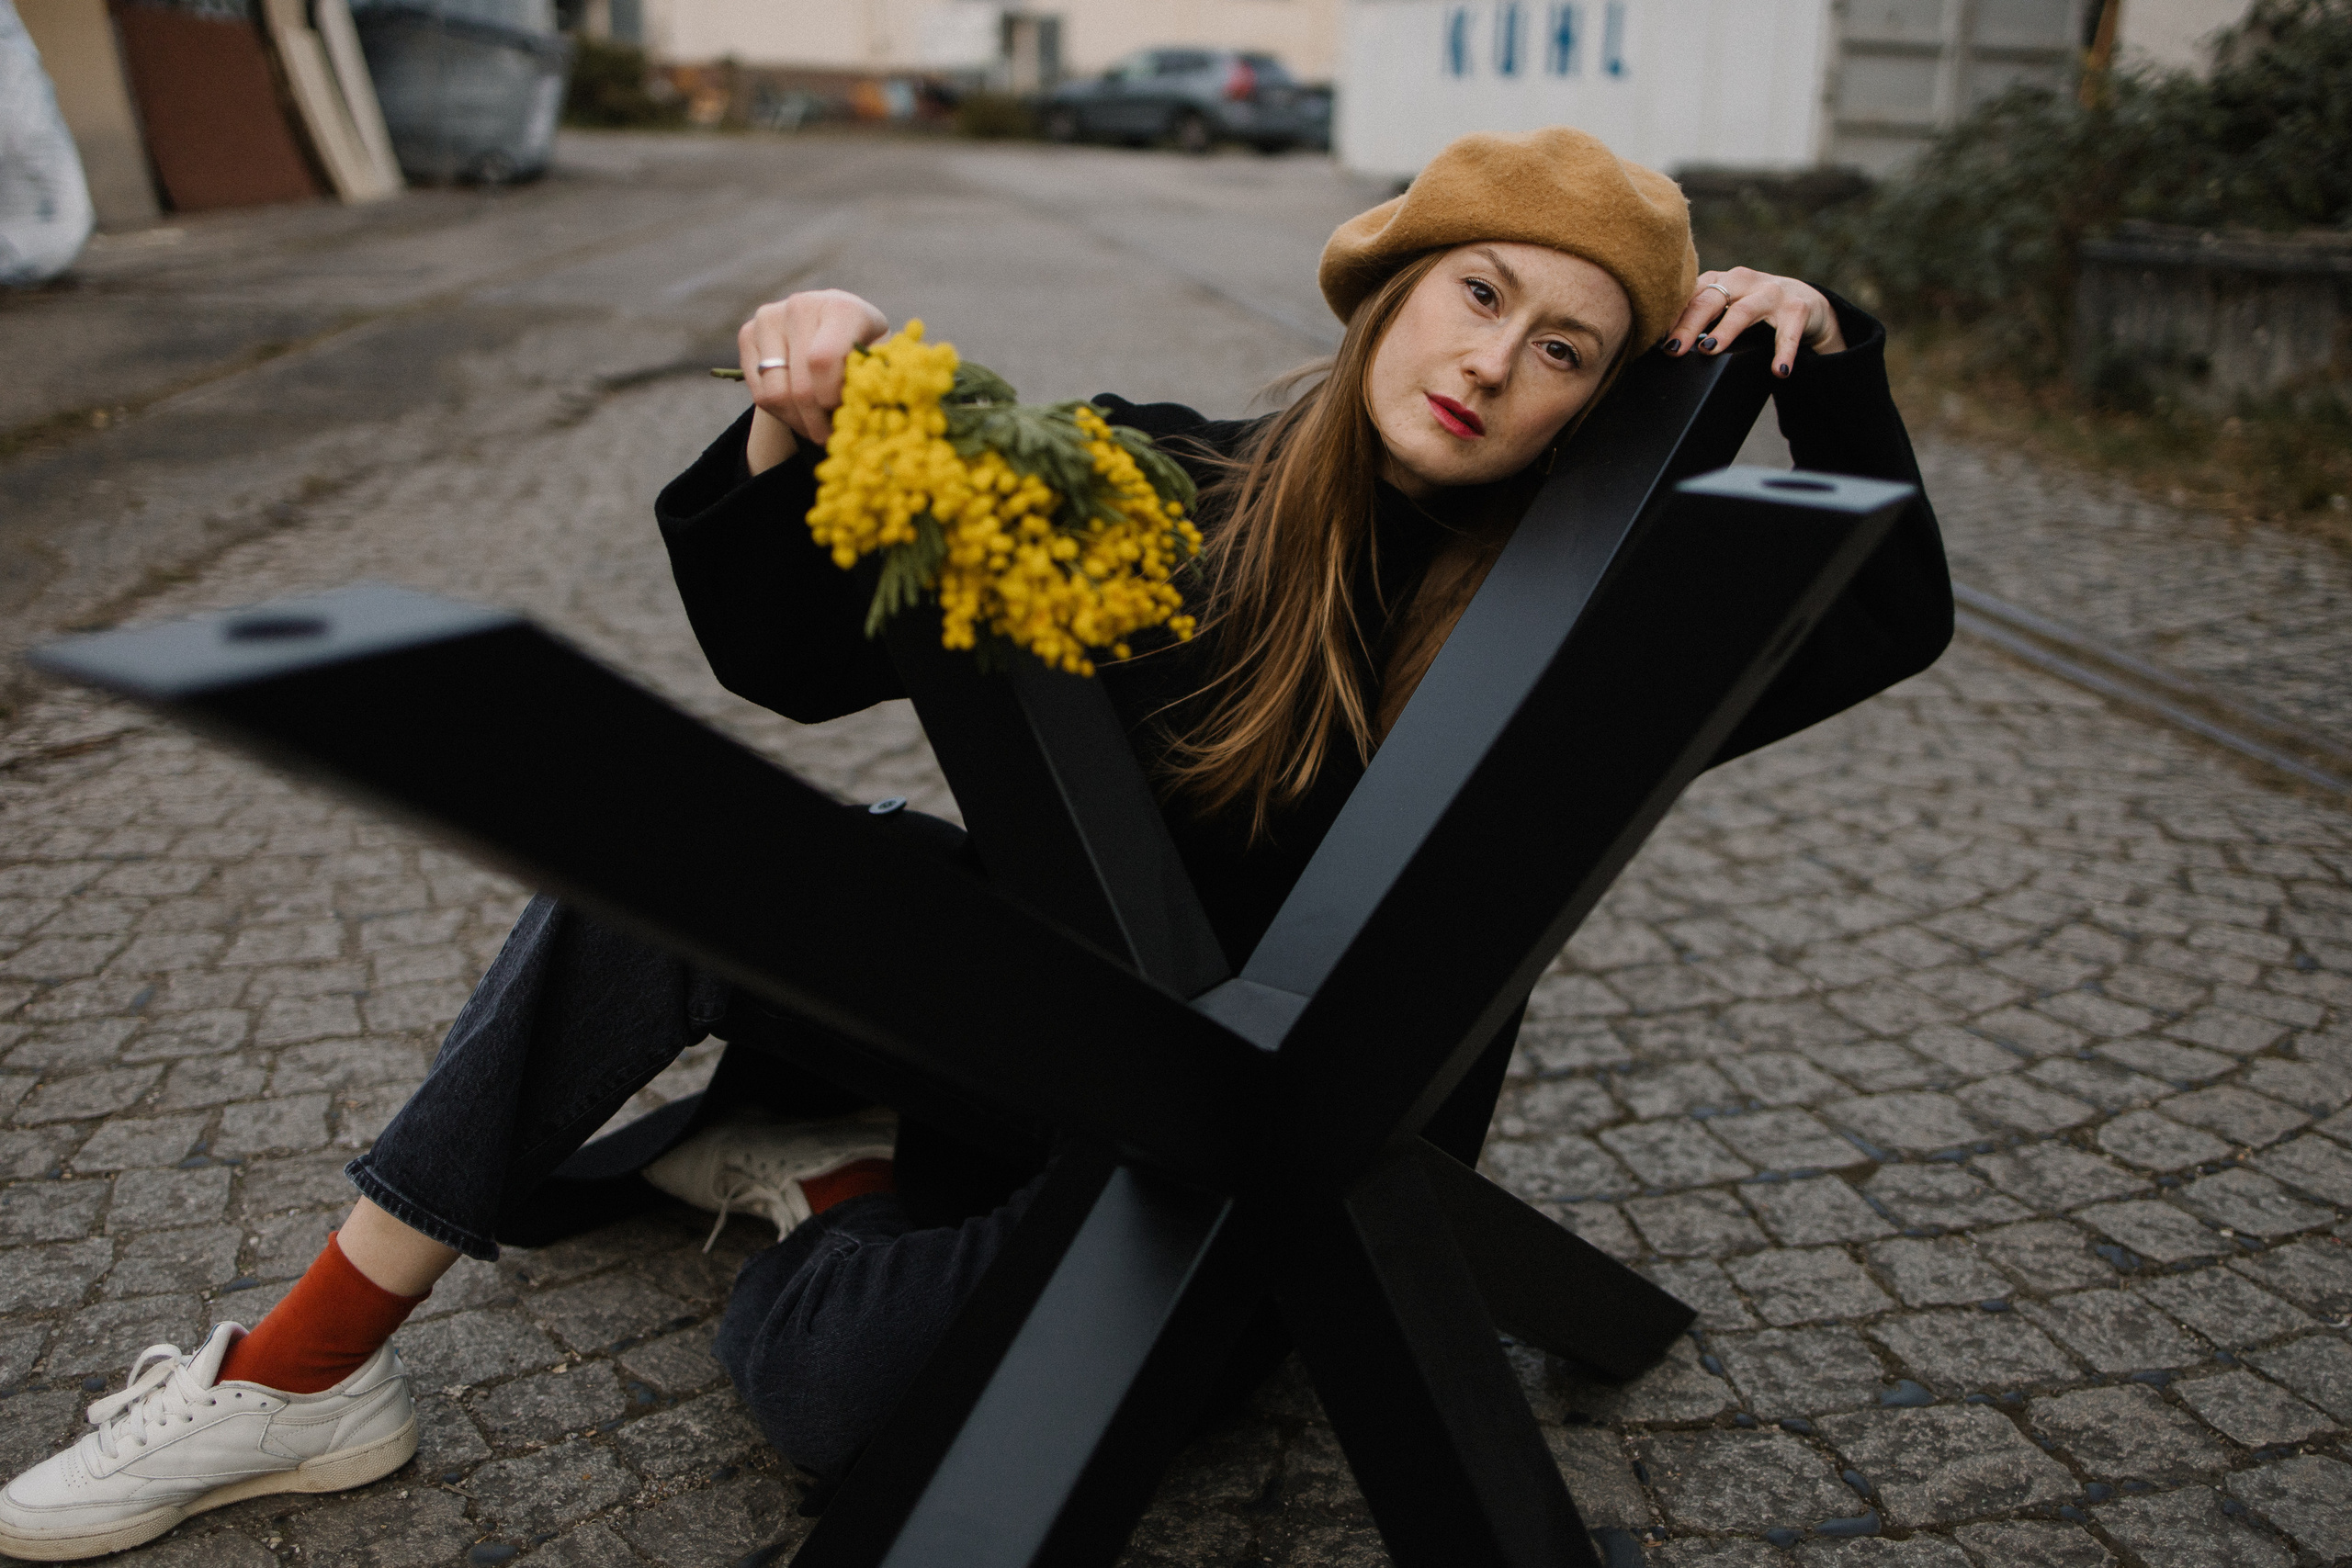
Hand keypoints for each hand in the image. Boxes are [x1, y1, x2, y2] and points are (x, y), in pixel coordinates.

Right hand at [739, 289, 890, 474]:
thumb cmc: (863, 349)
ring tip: (817, 427)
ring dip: (799, 422)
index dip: (832, 398)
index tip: (846, 413)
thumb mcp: (881, 361)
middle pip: (800, 386)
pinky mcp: (748, 332)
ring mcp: (770, 317)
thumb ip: (879, 379)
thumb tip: (878, 404)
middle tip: (831, 436)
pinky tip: (800, 413)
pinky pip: (759, 393)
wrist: (829, 328)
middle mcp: (801, 305)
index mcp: (841, 307)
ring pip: (776, 394)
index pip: (824, 361)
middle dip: (818, 422)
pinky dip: (781, 414)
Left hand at [1661, 268, 1845, 378]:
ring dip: (1725, 331)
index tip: (1653, 337)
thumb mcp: (1724, 309)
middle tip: (1673, 349)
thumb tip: (1663, 349)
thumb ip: (1699, 320)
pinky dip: (1784, 351)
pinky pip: (1788, 332)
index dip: (1670, 315)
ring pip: (1744, 311)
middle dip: (1689, 325)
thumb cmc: (1754, 310)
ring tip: (1710, 351)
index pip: (1689, 295)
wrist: (1806, 303)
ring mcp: (1771, 293)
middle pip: (1710, 300)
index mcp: (1719, 281)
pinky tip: (1778, 371)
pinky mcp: (1797, 308)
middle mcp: (1742, 282)